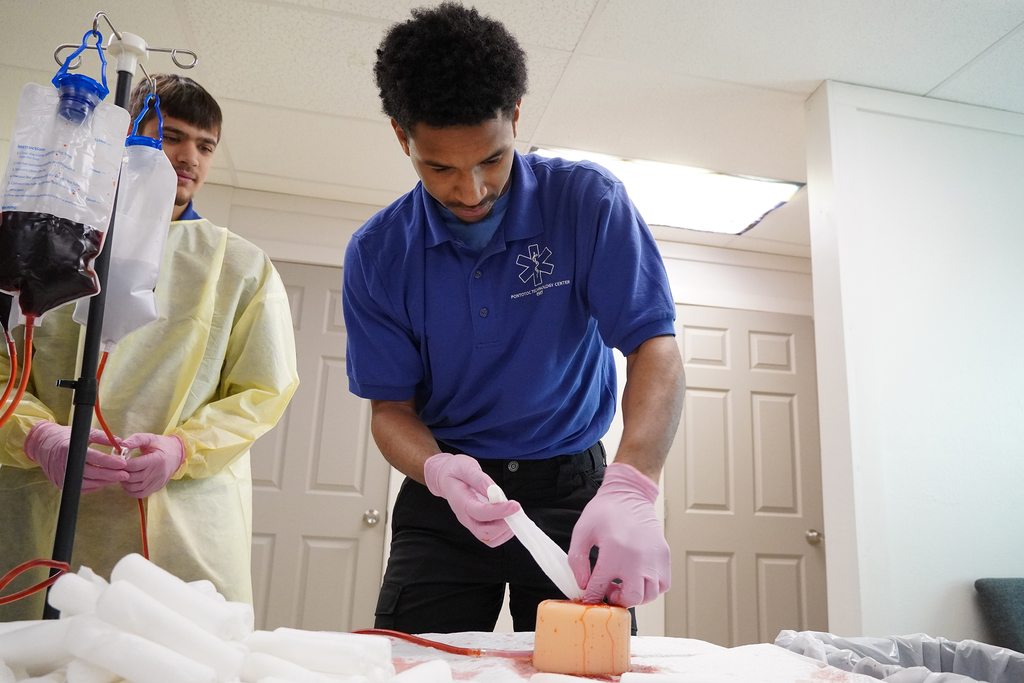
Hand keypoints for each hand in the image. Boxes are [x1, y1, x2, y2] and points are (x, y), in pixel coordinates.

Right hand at [23, 421, 128, 493]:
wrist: (43, 446)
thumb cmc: (66, 437)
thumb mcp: (84, 433)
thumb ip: (102, 436)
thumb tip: (120, 441)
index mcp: (70, 449)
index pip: (94, 457)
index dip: (110, 461)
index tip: (123, 463)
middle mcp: (65, 464)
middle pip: (92, 473)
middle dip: (111, 475)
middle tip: (126, 474)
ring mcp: (62, 476)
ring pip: (88, 483)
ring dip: (105, 481)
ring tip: (118, 477)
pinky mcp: (62, 484)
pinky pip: (82, 488)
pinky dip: (95, 485)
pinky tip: (105, 481)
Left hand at [119, 433, 185, 497]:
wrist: (176, 454)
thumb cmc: (161, 445)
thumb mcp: (150, 438)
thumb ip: (136, 439)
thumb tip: (122, 444)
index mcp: (156, 459)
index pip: (134, 465)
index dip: (122, 464)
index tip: (117, 461)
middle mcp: (158, 472)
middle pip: (133, 477)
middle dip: (121, 473)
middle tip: (118, 468)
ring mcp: (158, 482)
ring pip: (135, 488)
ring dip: (125, 483)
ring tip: (122, 475)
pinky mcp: (157, 488)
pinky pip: (141, 494)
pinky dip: (131, 491)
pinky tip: (128, 483)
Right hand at [423, 452, 520, 546]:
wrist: (445, 478)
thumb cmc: (455, 471)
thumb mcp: (466, 468)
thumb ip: (480, 480)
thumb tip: (494, 491)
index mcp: (461, 502)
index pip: (481, 513)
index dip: (500, 511)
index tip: (515, 505)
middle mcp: (465, 517)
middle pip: (484, 533)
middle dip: (504, 526)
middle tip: (515, 512)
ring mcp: (471, 523)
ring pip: (489, 539)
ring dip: (505, 531)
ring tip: (513, 514)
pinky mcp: (478, 524)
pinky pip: (491, 537)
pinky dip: (503, 532)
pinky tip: (508, 517)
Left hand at [568, 462, 670, 606]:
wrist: (630, 494)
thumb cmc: (605, 510)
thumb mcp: (582, 532)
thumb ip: (577, 561)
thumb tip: (583, 585)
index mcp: (613, 552)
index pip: (600, 587)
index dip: (591, 597)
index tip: (589, 598)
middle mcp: (637, 558)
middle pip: (631, 597)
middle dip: (617, 600)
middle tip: (609, 591)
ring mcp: (654, 558)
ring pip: (650, 595)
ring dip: (635, 595)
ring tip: (625, 584)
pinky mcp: (664, 556)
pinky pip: (663, 584)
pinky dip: (652, 588)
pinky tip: (639, 578)